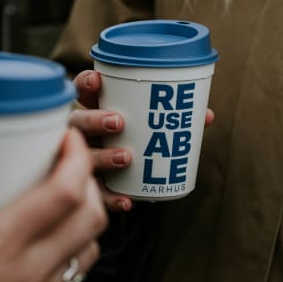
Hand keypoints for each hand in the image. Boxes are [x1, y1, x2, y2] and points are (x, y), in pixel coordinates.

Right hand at [0, 129, 105, 281]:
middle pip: (92, 214)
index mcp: (0, 247)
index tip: (65, 136)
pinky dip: (76, 242)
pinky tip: (51, 234)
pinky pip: (76, 268)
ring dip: (87, 212)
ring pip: (92, 243)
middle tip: (65, 160)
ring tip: (63, 193)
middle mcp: (32, 269)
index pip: (63, 193)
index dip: (75, 157)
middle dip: (88, 178)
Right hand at [69, 69, 214, 212]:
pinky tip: (128, 201)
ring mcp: (83, 161)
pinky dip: (113, 198)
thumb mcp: (146, 126)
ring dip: (103, 157)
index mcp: (92, 110)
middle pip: (78, 122)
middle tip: (119, 122)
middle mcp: (81, 134)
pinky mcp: (91, 188)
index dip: (85, 83)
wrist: (120, 181)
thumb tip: (204, 115)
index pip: (81, 91)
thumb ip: (170, 119)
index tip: (98, 80)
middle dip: (95, 120)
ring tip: (126, 157)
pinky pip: (98, 195)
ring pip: (84, 157)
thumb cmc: (133, 140)